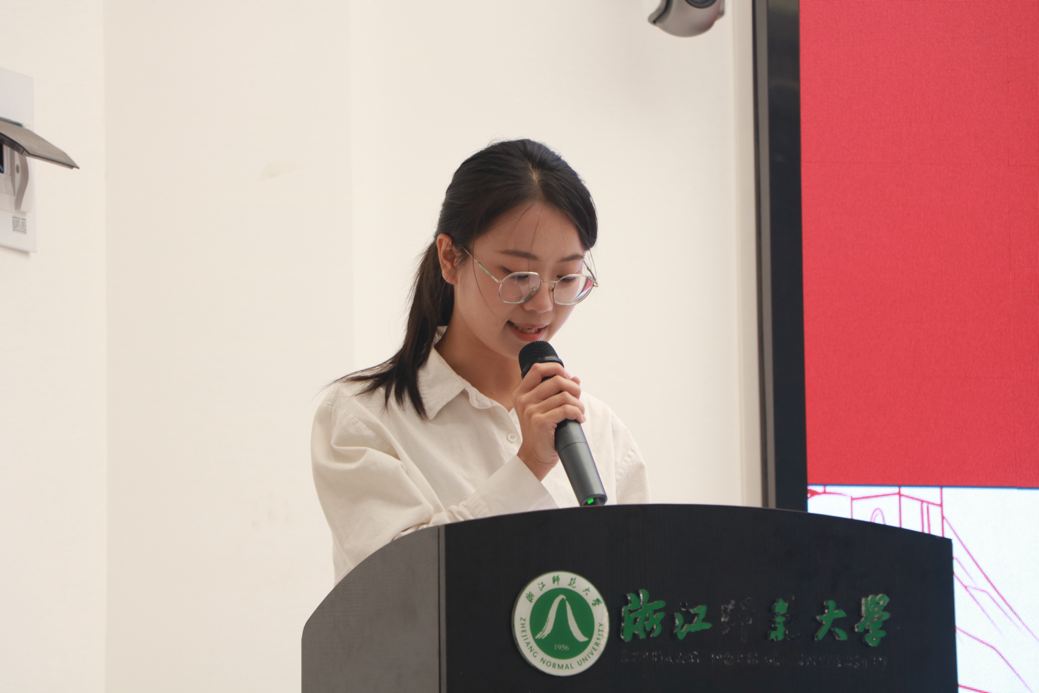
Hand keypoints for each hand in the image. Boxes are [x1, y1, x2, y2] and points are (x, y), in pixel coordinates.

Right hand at [514, 361, 585, 480]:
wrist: (535, 455)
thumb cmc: (541, 431)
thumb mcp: (545, 408)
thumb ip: (557, 392)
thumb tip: (575, 379)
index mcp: (521, 393)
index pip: (537, 369)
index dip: (556, 368)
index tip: (567, 378)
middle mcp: (524, 400)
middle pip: (556, 380)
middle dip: (573, 388)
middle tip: (577, 398)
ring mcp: (531, 411)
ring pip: (564, 396)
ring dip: (578, 404)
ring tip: (579, 412)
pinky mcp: (541, 422)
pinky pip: (566, 409)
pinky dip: (577, 413)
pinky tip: (579, 419)